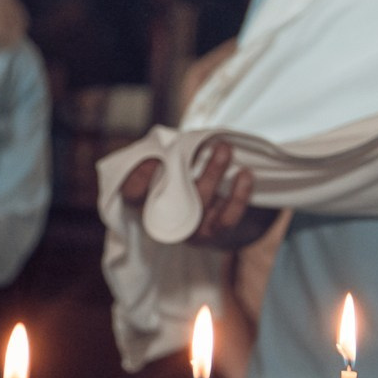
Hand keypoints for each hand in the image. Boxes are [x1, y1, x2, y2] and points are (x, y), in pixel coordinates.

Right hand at [119, 143, 281, 249]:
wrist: (205, 211)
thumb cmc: (180, 179)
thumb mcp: (166, 165)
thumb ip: (163, 154)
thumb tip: (170, 143)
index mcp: (144, 203)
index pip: (133, 193)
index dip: (141, 176)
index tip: (157, 156)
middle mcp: (164, 220)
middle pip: (174, 196)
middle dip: (189, 168)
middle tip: (205, 143)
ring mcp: (188, 230)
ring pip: (201, 204)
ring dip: (214, 173)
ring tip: (224, 148)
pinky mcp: (212, 234)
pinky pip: (227, 218)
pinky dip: (239, 196)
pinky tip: (244, 174)